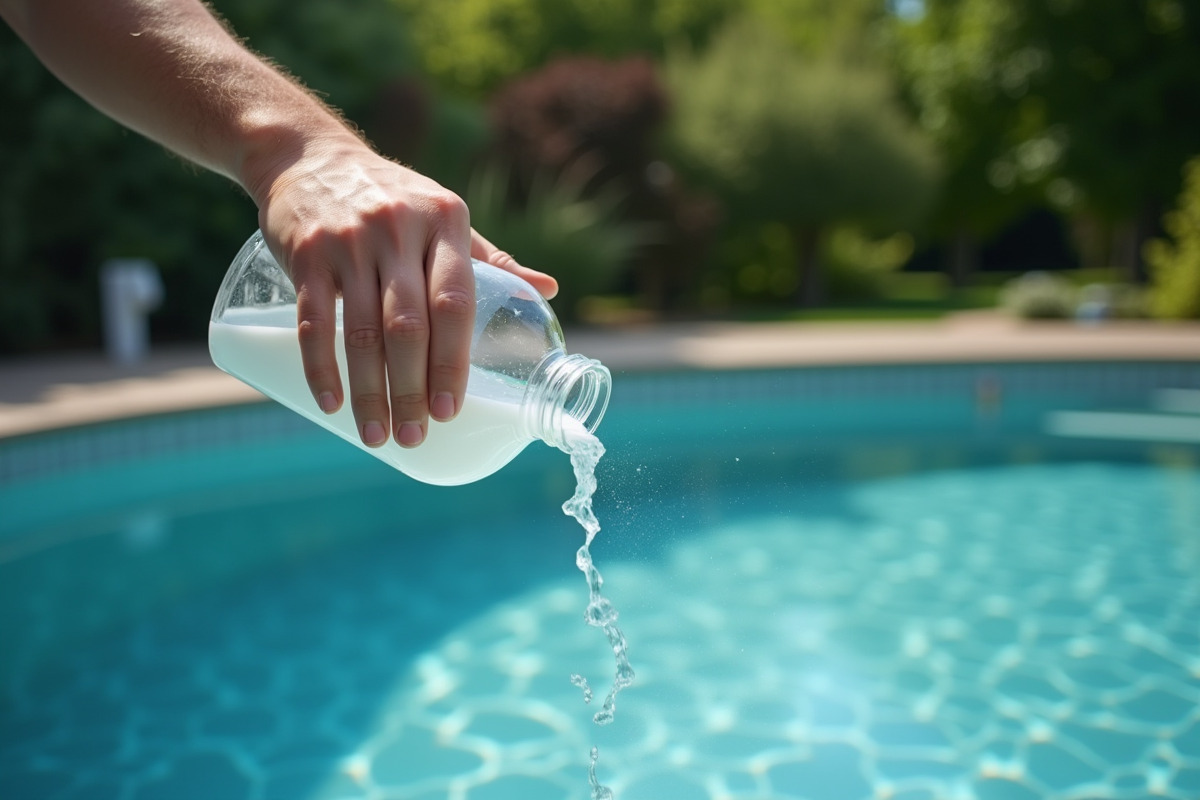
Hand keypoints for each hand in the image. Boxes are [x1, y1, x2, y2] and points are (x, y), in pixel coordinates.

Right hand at [253, 135, 557, 448]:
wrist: (307, 155)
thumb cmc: (392, 197)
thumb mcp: (444, 216)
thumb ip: (490, 257)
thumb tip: (549, 290)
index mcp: (445, 223)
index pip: (455, 302)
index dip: (454, 360)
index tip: (451, 409)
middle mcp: (399, 231)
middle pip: (408, 327)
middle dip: (412, 389)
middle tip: (416, 436)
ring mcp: (349, 242)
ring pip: (361, 331)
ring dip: (369, 392)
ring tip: (377, 436)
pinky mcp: (306, 253)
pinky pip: (313, 321)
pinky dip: (321, 368)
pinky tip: (331, 404)